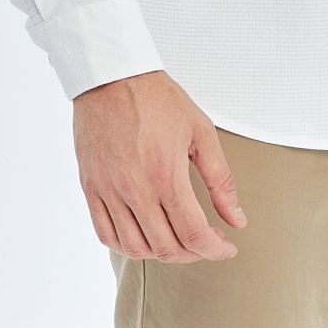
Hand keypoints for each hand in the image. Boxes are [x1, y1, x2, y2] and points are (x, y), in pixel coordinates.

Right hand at [73, 69, 246, 262]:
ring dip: (162, 253)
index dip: (215, 250)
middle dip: (194, 253)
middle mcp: (134, 188)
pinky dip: (128, 246)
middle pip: (166, 248)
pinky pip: (106, 235)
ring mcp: (108, 191)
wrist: (112, 74)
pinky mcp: (91, 187)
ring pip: (136, 248)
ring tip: (178, 237)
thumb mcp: (200, 131)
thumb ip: (221, 179)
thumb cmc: (157, 98)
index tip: (226, 247)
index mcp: (165, 173)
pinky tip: (144, 234)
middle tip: (206, 240)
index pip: (193, 234)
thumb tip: (237, 219)